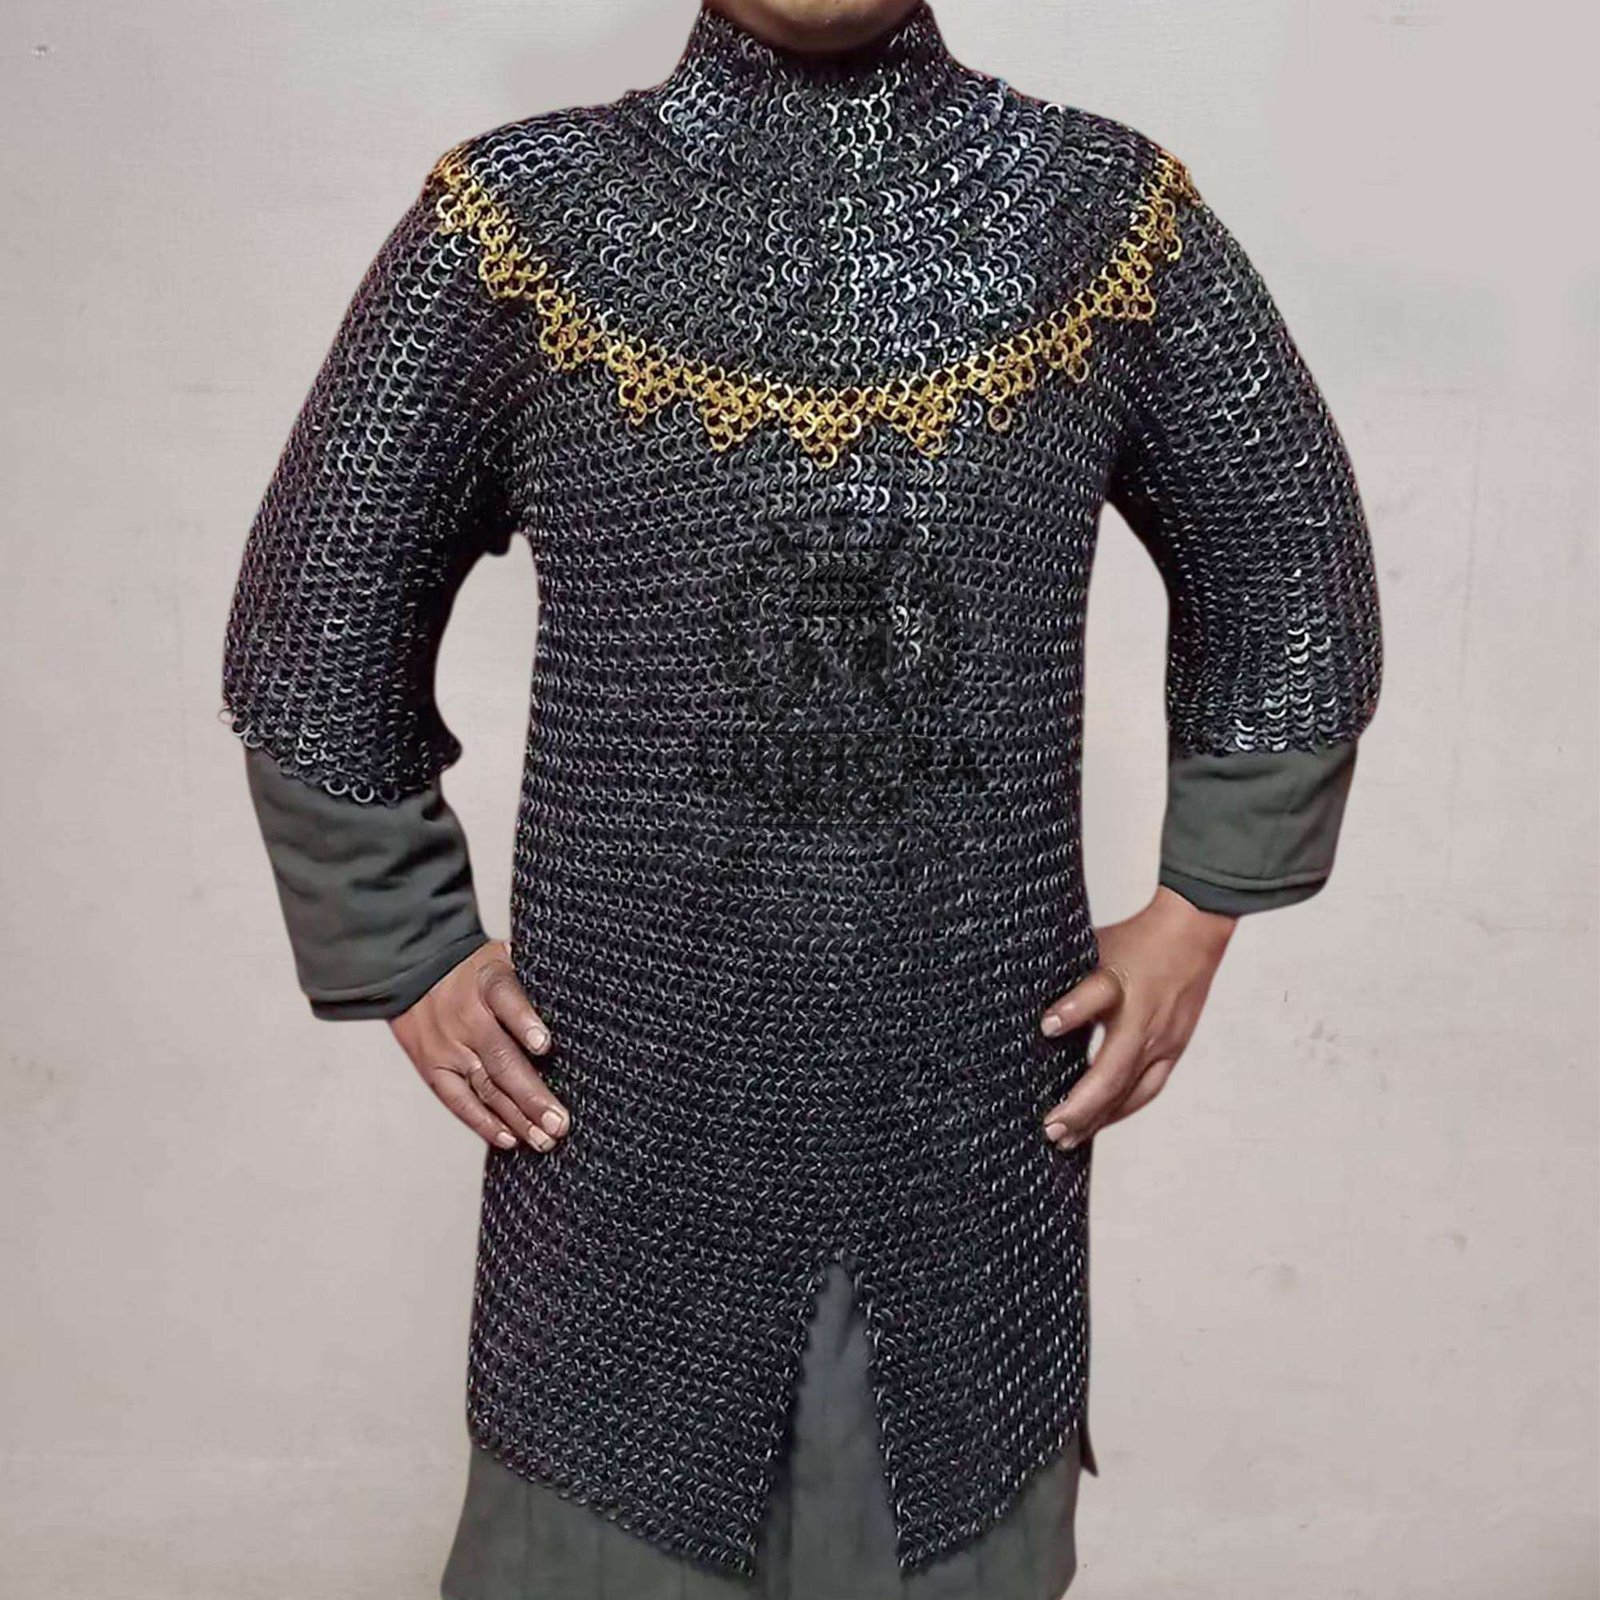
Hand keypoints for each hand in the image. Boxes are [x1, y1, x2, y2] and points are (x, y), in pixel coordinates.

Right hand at [389, 938, 568, 1152]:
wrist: (412, 967)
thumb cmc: (472, 967)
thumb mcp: (503, 956)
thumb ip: (533, 978)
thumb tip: (579, 994)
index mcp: (488, 982)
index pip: (506, 999)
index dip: (525, 1022)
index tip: (545, 1045)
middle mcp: (468, 1017)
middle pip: (501, 1057)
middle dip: (532, 1094)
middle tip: (559, 1122)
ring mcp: (449, 1046)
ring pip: (485, 1087)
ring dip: (516, 1117)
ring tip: (544, 1139)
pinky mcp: (433, 1068)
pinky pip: (458, 1100)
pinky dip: (484, 1122)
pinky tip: (510, 1138)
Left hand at [1039, 887, 1235, 1147]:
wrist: (1192, 935)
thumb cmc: (1135, 942)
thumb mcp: (1094, 948)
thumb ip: (1068, 981)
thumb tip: (1036, 1015)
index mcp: (1124, 986)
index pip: (1097, 995)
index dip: (1072, 1011)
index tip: (1045, 1027)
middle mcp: (1146, 1020)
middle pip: (1114, 1070)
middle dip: (1081, 1105)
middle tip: (1050, 1129)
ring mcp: (1164, 1040)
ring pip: (1131, 1091)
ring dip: (1099, 1117)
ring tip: (1068, 1139)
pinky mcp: (1173, 1050)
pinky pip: (1147, 1089)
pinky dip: (1120, 1109)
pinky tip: (1099, 1122)